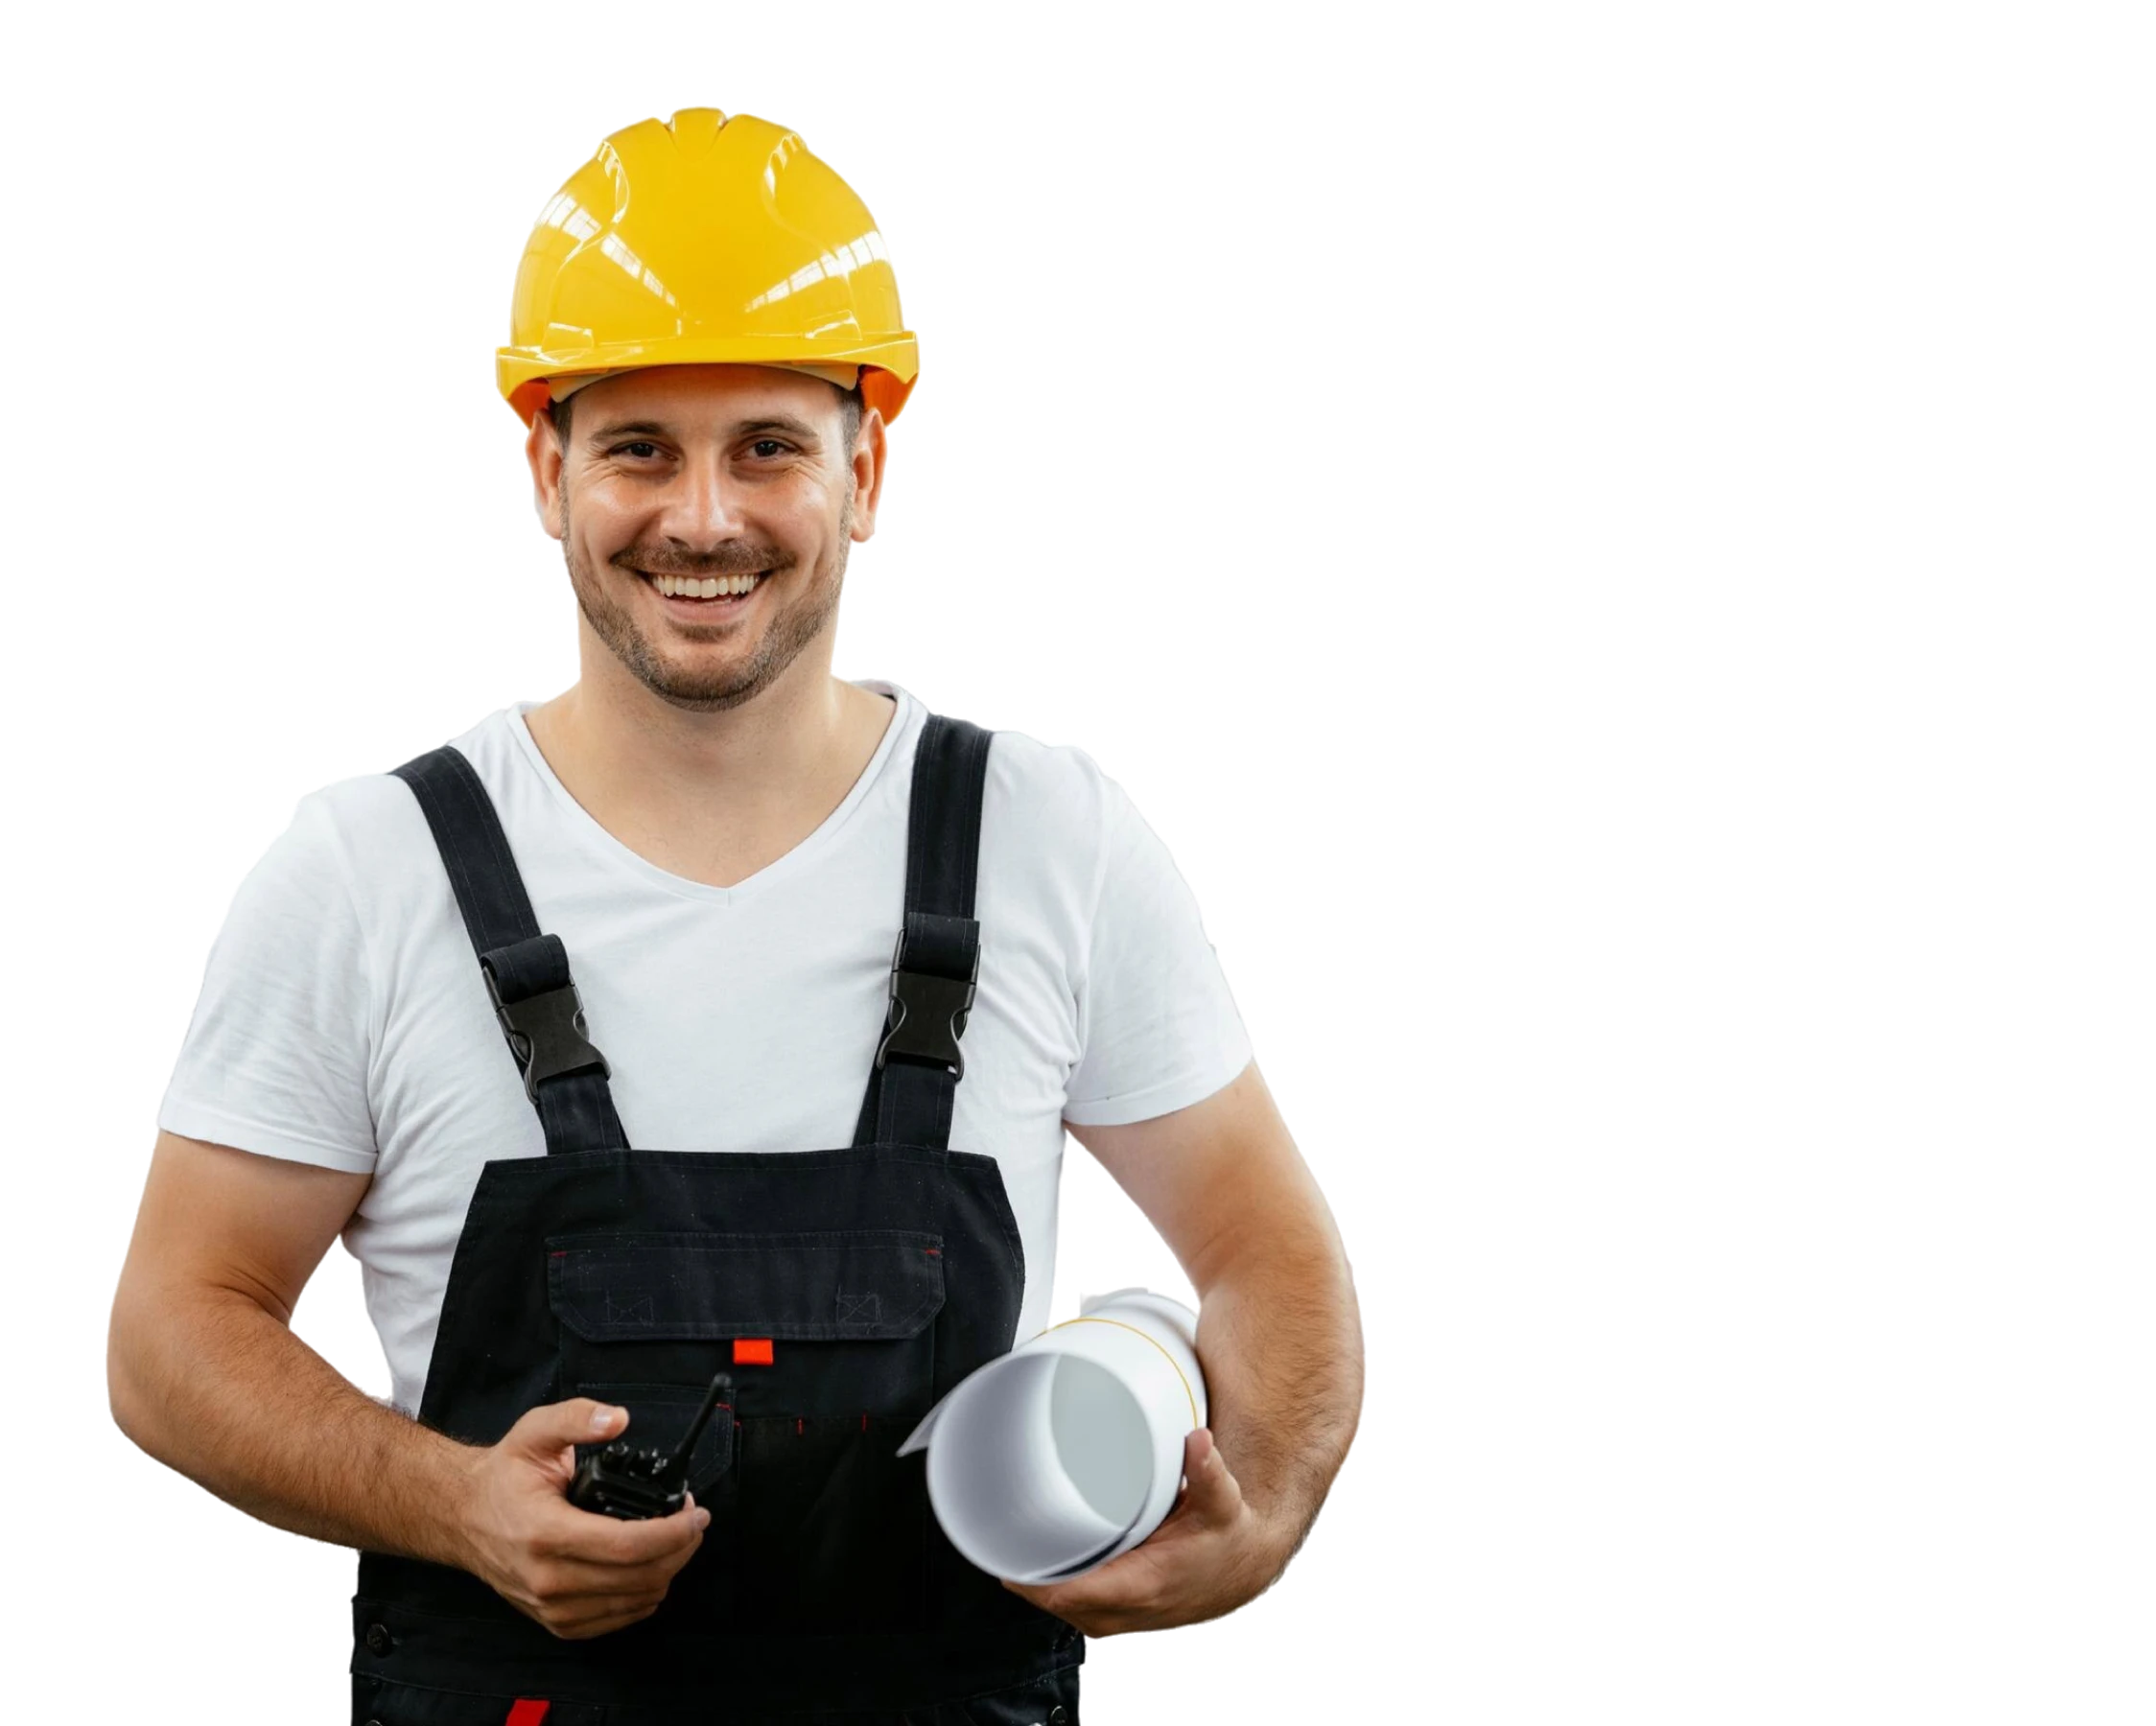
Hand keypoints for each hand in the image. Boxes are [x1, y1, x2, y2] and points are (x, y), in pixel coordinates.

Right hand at [454, 1398, 708, 1639]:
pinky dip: (643, 1597)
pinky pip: (615, 1620)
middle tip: (693, 1522)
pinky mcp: (555, 1621)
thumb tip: (618, 1419)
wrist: (463, 1516)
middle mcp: (548, 1577)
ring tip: (676, 1541)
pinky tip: (651, 1570)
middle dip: (680, 1549)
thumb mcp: (536, 1431)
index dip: (673, 1532)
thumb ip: (578, 1418)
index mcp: (546, 1532)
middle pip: (638, 1577)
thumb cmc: (503, 1478)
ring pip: (633, 1602)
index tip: (696, 1514)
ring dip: (667, 1571)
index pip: (627, 1545)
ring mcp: (551, 1606)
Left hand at [1000, 1427, 1284, 1636]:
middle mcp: (1122, 1611)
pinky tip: (1041, 1551)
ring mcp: (1113, 1619)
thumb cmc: (1224, 1538)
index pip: (1066, 1594)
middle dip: (1021, 1564)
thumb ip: (1207, 1471)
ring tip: (1013, 1530)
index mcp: (1141, 1586)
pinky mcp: (1110, 1616)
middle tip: (999, 1517)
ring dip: (1033, 1573)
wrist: (1240, 1569)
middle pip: (1047, 1599)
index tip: (1004, 1540)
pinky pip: (1065, 1604)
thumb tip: (1197, 1440)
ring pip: (1052, 1605)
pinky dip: (1049, 1580)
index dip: (1028, 1573)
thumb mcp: (1220, 1502)